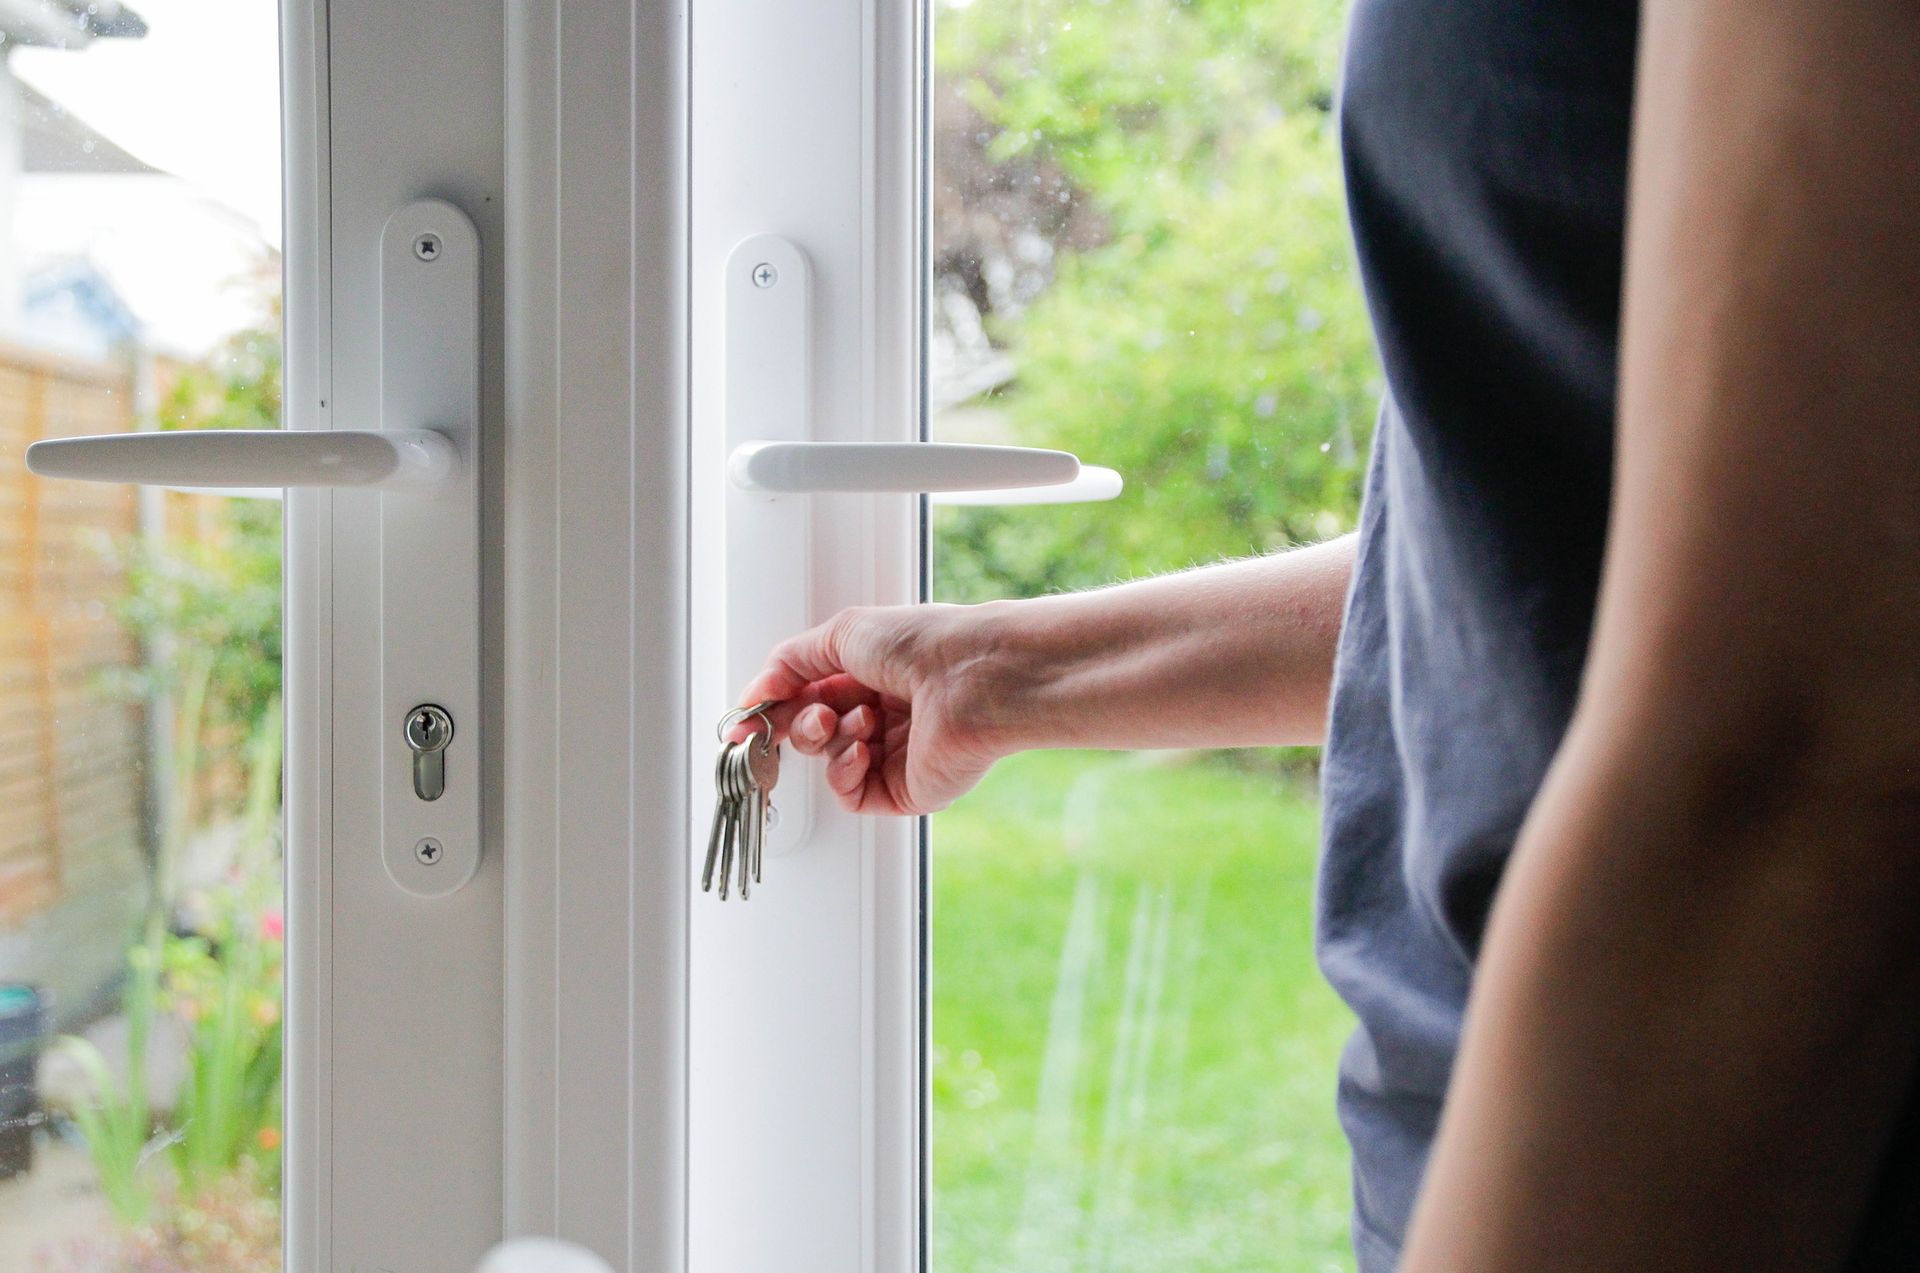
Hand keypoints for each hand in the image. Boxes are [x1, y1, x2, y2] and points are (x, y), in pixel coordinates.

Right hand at [734, 604, 1007, 814]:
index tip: (745, 718)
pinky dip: (844, 772)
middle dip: (802, 723)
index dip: (776, 707)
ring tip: (861, 719)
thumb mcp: (841, 634)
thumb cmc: (922, 645)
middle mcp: (885, 714)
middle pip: (815, 731)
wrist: (971, 680)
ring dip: (831, 739)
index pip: (810, 696)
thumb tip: (755, 693)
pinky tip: (864, 750)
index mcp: (873, 674)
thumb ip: (789, 663)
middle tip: (811, 715)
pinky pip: (849, 794)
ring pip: (829, 760)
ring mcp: (894, 755)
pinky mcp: (904, 791)